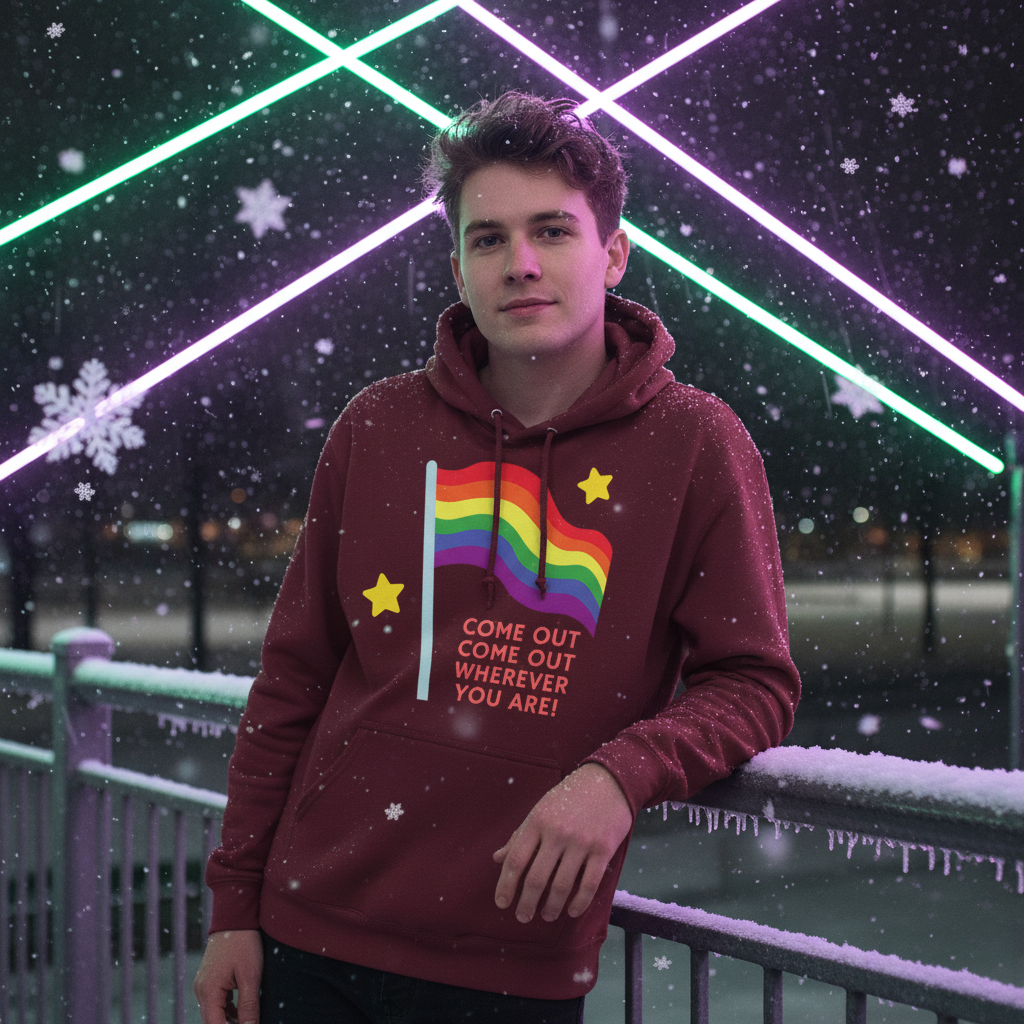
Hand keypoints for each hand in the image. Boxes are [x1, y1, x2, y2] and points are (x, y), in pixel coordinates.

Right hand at [194, 929, 262, 1023]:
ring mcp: (203, 985)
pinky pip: (217, 1003)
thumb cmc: (244, 943)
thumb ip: (249, 1006)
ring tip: (249, 1018)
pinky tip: (243, 1010)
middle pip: (213, 1021)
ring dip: (230, 1021)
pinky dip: (228, 1010)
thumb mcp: (251, 976)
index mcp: (208, 992)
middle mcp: (201, 991)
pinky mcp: (210, 980)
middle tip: (251, 1022)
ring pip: (215, 1013)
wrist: (236, 916)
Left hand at [493, 762, 631, 923]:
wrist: (609, 780)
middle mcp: (557, 832)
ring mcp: (581, 841)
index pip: (515, 860)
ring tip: (547, 915)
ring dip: (552, 906)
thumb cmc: (570, 796)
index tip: (502, 903)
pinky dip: (579, 903)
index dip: (506, 885)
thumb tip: (498, 858)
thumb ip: (520, 835)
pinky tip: (571, 911)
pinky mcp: (603, 849)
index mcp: (537, 821)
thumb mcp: (541, 810)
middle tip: (523, 917)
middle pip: (536, 878)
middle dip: (526, 903)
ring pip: (561, 885)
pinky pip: (589, 884)